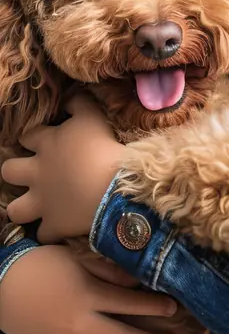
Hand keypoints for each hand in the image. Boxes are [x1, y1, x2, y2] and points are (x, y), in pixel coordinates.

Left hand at [1, 94, 122, 241]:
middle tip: (32, 174)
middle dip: (15, 172)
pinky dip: (48, 233)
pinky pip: (43, 234)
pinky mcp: (54, 224)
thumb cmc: (103, 148)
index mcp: (46, 145)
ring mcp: (43, 201)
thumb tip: (68, 98)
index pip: (26, 136)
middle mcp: (37, 173)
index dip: (32, 138)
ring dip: (22, 208)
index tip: (42, 140)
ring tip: (33, 207)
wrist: (114, 187)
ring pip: (16, 209)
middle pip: (9, 171)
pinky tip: (55, 229)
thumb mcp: (93, 116)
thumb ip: (78, 103)